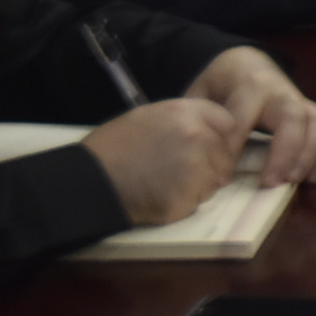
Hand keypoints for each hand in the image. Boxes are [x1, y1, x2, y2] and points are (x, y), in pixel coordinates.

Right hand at [82, 98, 243, 223]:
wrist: (89, 181)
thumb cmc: (112, 147)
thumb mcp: (147, 117)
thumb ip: (183, 119)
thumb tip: (209, 131)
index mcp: (185, 113)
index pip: (227, 122)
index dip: (220, 135)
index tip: (210, 145)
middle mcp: (197, 137)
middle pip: (226, 153)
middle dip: (213, 162)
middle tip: (184, 170)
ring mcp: (195, 169)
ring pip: (216, 179)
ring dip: (201, 183)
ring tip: (168, 182)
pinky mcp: (187, 199)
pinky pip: (199, 201)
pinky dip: (186, 202)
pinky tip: (161, 196)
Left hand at [188, 48, 315, 183]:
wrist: (244, 63)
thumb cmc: (219, 85)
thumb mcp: (200, 93)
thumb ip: (199, 119)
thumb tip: (197, 156)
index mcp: (248, 84)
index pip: (244, 116)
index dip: (234, 147)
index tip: (222, 177)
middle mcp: (279, 90)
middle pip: (293, 116)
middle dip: (285, 151)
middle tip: (270, 182)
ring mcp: (300, 101)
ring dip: (310, 154)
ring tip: (294, 181)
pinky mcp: (312, 113)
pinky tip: (314, 177)